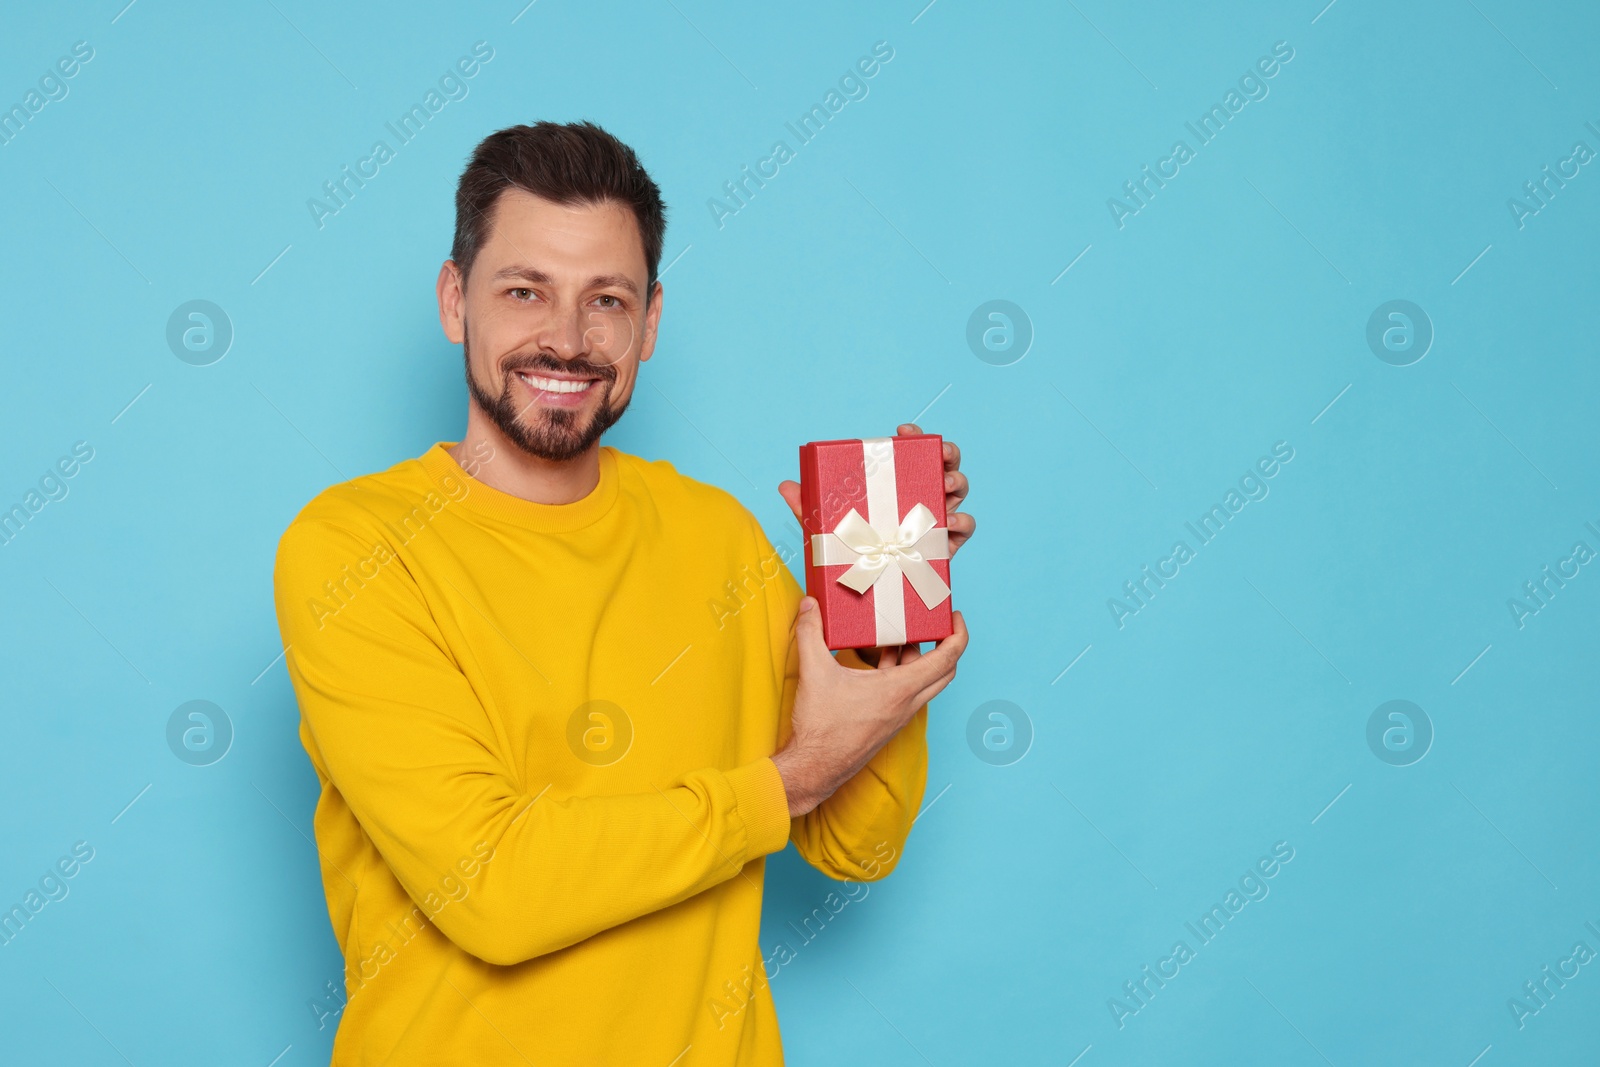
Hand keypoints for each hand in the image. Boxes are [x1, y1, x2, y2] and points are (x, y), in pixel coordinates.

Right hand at [771, 596, 967, 817]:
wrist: (815, 768)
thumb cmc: (821, 727)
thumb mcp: (814, 671)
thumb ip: (810, 633)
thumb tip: (809, 604)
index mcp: (899, 689)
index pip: (947, 659)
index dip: (958, 634)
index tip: (954, 616)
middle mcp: (906, 704)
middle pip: (943, 671)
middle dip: (942, 644)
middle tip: (932, 624)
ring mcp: (899, 716)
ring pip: (924, 682)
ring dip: (917, 658)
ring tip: (898, 635)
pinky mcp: (888, 723)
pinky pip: (907, 693)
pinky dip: (902, 673)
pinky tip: (880, 661)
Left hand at [777, 422, 974, 555]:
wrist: (868, 590)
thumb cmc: (851, 551)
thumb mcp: (828, 529)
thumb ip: (809, 507)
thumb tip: (785, 485)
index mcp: (897, 484)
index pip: (911, 451)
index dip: (913, 436)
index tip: (903, 431)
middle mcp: (921, 494)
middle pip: (944, 463)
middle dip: (947, 453)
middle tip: (940, 454)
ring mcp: (937, 517)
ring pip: (958, 489)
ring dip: (957, 482)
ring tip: (944, 486)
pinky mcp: (948, 543)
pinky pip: (965, 527)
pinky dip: (962, 520)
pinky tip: (949, 522)